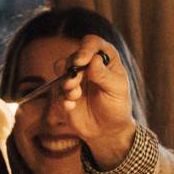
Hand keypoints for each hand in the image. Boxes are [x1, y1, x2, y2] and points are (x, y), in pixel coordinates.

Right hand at [57, 35, 136, 166]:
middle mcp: (87, 66)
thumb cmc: (117, 106)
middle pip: (73, 57)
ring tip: (74, 96)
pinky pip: (56, 91)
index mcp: (104, 59)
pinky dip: (62, 99)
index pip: (92, 43)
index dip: (85, 48)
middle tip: (74, 84)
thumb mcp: (117, 90)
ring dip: (66, 83)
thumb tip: (93, 60)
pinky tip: (71, 107)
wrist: (107, 131)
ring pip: (61, 71)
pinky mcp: (64, 94)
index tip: (81, 61)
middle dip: (71, 69)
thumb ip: (104, 75)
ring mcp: (75, 79)